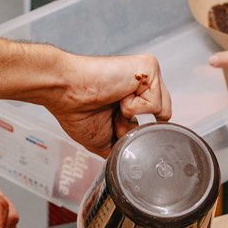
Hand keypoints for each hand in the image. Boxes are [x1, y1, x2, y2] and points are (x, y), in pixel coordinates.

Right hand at [0, 41, 171, 155]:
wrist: (65, 92)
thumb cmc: (76, 109)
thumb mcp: (105, 138)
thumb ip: (124, 145)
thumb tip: (136, 160)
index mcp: (135, 95)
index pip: (154, 121)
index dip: (136, 132)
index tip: (114, 126)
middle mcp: (144, 83)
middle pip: (162, 118)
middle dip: (135, 127)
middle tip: (113, 117)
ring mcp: (148, 74)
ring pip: (162, 112)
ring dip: (133, 118)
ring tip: (114, 106)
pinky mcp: (149, 67)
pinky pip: (157, 103)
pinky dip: (134, 108)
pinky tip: (118, 96)